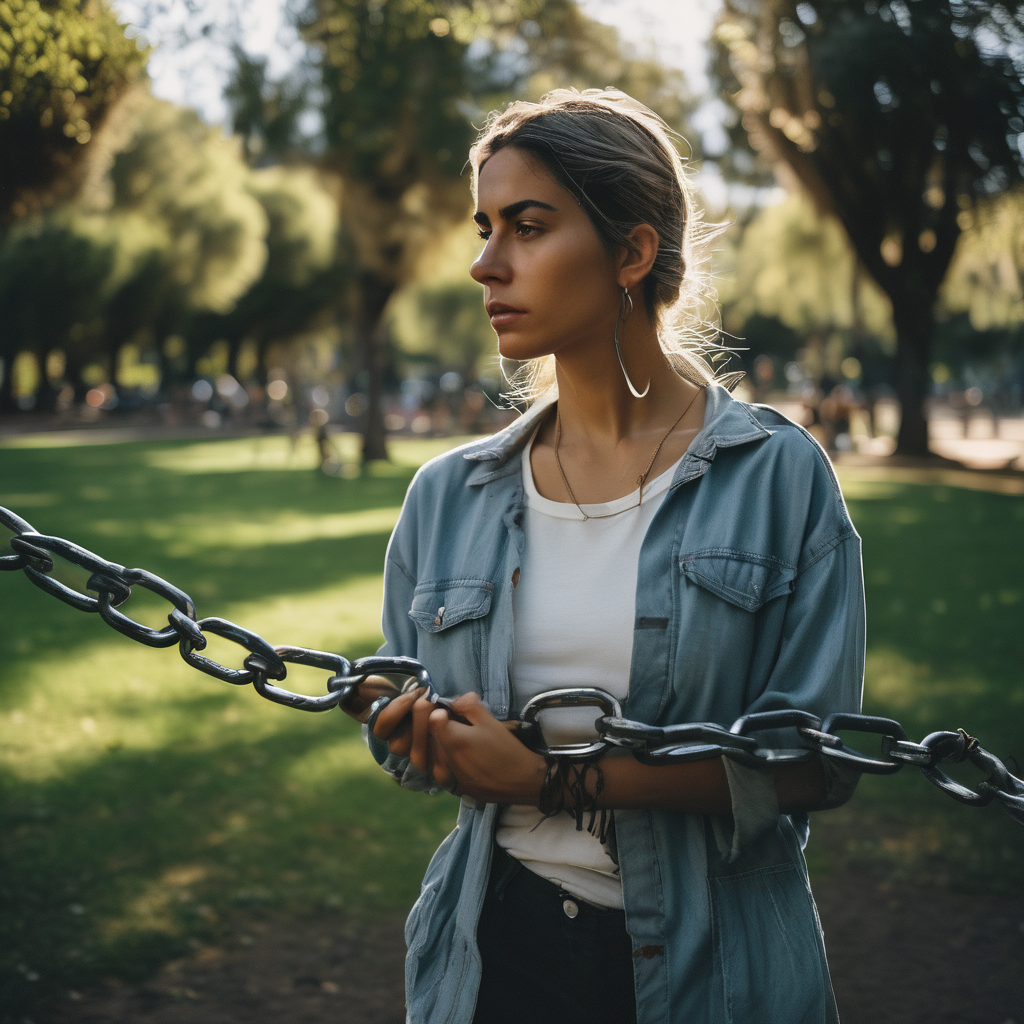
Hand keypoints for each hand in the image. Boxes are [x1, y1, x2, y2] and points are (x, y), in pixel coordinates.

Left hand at [427, 693, 546, 803]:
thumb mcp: (491, 721)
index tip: (455, 715)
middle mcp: (446, 761)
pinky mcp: (456, 789)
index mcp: (454, 740)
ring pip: (436, 754)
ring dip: (445, 746)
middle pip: (433, 737)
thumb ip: (467, 706)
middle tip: (465, 729)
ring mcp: (449, 778)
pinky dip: (451, 762)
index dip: (443, 713)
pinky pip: (445, 770)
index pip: (433, 719)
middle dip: (444, 729)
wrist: (524, 781)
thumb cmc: (508, 748)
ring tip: (468, 746)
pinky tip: (470, 760)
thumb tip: (450, 703)